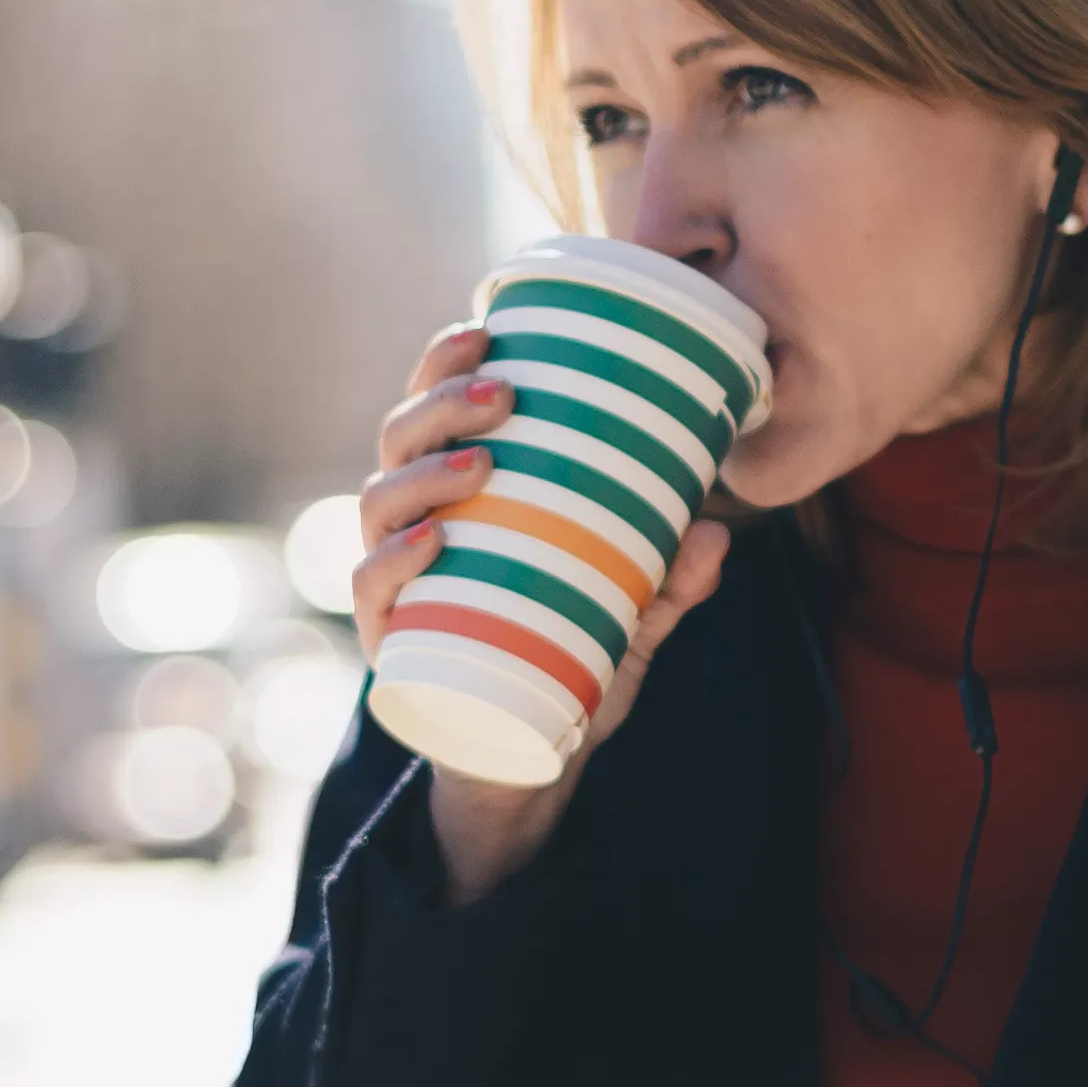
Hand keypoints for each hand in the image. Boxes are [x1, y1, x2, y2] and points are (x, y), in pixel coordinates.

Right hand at [347, 320, 731, 900]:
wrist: (525, 762)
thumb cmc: (565, 663)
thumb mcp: (631, 622)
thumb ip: (671, 583)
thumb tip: (715, 532)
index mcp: (457, 494)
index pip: (436, 409)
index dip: (445, 360)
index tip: (486, 325)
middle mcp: (413, 524)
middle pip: (400, 438)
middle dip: (440, 403)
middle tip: (503, 392)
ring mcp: (395, 581)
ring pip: (379, 502)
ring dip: (422, 472)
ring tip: (480, 462)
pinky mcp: (390, 640)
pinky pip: (373, 590)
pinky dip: (394, 561)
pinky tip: (429, 543)